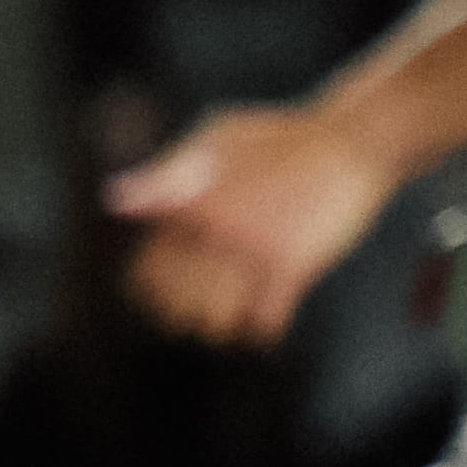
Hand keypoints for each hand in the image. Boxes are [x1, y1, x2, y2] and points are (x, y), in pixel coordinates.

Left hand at [110, 100, 403, 351]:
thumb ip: (167, 171)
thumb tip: (116, 200)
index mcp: (188, 198)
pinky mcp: (293, 265)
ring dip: (218, 327)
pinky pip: (263, 322)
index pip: (148, 268)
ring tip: (223, 324)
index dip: (149, 289)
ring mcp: (252, 247)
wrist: (350, 140)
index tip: (157, 297)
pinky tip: (264, 325)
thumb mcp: (216, 137)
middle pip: (176, 300)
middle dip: (179, 314)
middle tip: (189, 317)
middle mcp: (214, 226)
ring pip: (215, 318)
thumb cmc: (280, 136)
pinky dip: (260, 331)